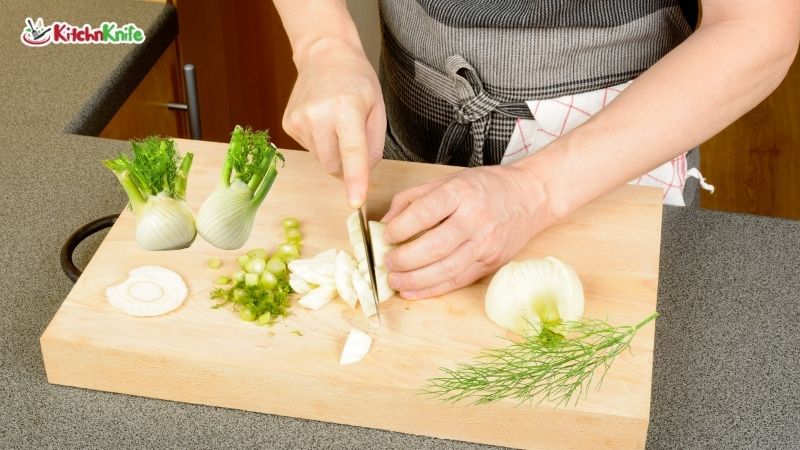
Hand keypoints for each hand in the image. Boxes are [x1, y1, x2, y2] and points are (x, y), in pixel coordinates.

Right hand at [282, 38, 385, 206]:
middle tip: (353, 138)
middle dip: (346, 165)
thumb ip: (373, 148)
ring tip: (336, 122)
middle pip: (333, 167)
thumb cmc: (357, 82)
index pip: (352, 152)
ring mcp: (299, 120)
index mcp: (346, 109)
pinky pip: (310, 150)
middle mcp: (318, 115)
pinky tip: (322, 121)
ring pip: (321, 161)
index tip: (355, 202)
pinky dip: (320, 143)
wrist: (324, 55)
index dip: (355, 179)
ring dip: (333, 151)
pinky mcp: (288, 124)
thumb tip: (360, 178)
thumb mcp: (377, 110)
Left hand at [381, 164, 556, 298]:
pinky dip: (431, 290)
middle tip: (386, 263)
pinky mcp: (491, 263)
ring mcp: (486, 245)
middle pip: (434, 247)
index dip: (400, 228)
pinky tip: (412, 291)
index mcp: (461, 193)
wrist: (530, 197)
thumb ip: (412, 199)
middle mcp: (476, 220)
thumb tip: (385, 224)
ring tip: (394, 280)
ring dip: (415, 280)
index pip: (425, 213)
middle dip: (404, 259)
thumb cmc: (485, 187)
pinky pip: (457, 281)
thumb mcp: (447, 180)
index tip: (386, 236)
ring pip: (446, 270)